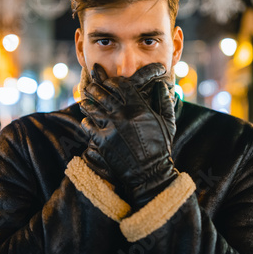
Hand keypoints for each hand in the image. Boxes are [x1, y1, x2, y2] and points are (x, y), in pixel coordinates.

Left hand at [80, 63, 177, 209]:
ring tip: (84, 101)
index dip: (112, 81)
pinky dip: (86, 121)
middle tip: (90, 87)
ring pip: (92, 108)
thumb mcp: (168, 122)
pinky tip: (86, 120)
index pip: (121, 85)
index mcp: (138, 107)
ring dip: (87, 103)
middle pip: (102, 93)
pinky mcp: (102, 141)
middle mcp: (122, 114)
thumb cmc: (160, 147)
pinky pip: (88, 126)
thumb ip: (164, 101)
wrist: (150, 173)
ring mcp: (110, 127)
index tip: (108, 81)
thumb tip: (162, 84)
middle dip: (95, 88)